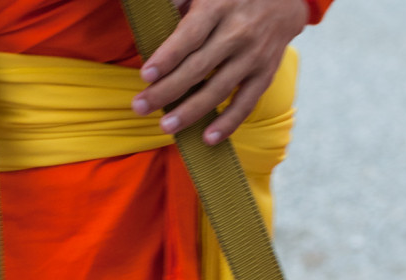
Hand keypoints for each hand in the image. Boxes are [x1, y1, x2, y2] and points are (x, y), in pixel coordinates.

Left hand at [132, 0, 308, 143]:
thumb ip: (182, 0)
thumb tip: (153, 15)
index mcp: (219, 6)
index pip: (190, 35)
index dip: (167, 57)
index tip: (145, 75)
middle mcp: (238, 32)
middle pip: (198, 67)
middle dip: (167, 90)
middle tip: (140, 107)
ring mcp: (253, 56)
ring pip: (218, 90)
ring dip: (190, 112)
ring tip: (166, 126)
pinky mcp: (265, 74)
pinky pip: (246, 104)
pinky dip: (228, 123)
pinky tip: (208, 139)